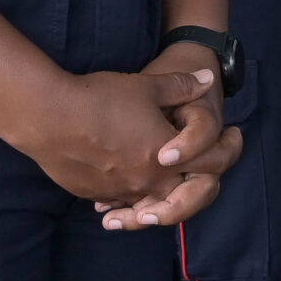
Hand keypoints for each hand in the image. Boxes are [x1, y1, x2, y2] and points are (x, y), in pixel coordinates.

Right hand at [96, 45, 241, 229]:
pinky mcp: (93, 193)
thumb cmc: (100, 99)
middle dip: (199, 183)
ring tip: (168, 178)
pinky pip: (120, 199)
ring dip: (163, 193)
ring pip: (151, 202)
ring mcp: (119, 192)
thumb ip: (181, 86)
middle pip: (186, 197)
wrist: (48, 117)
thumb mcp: (147, 86)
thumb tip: (208, 78)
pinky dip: (130, 193)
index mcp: (167, 159)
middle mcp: (146, 183)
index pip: (213, 165)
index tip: (232, 138)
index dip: (228, 150)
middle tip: (202, 167)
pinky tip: (126, 178)